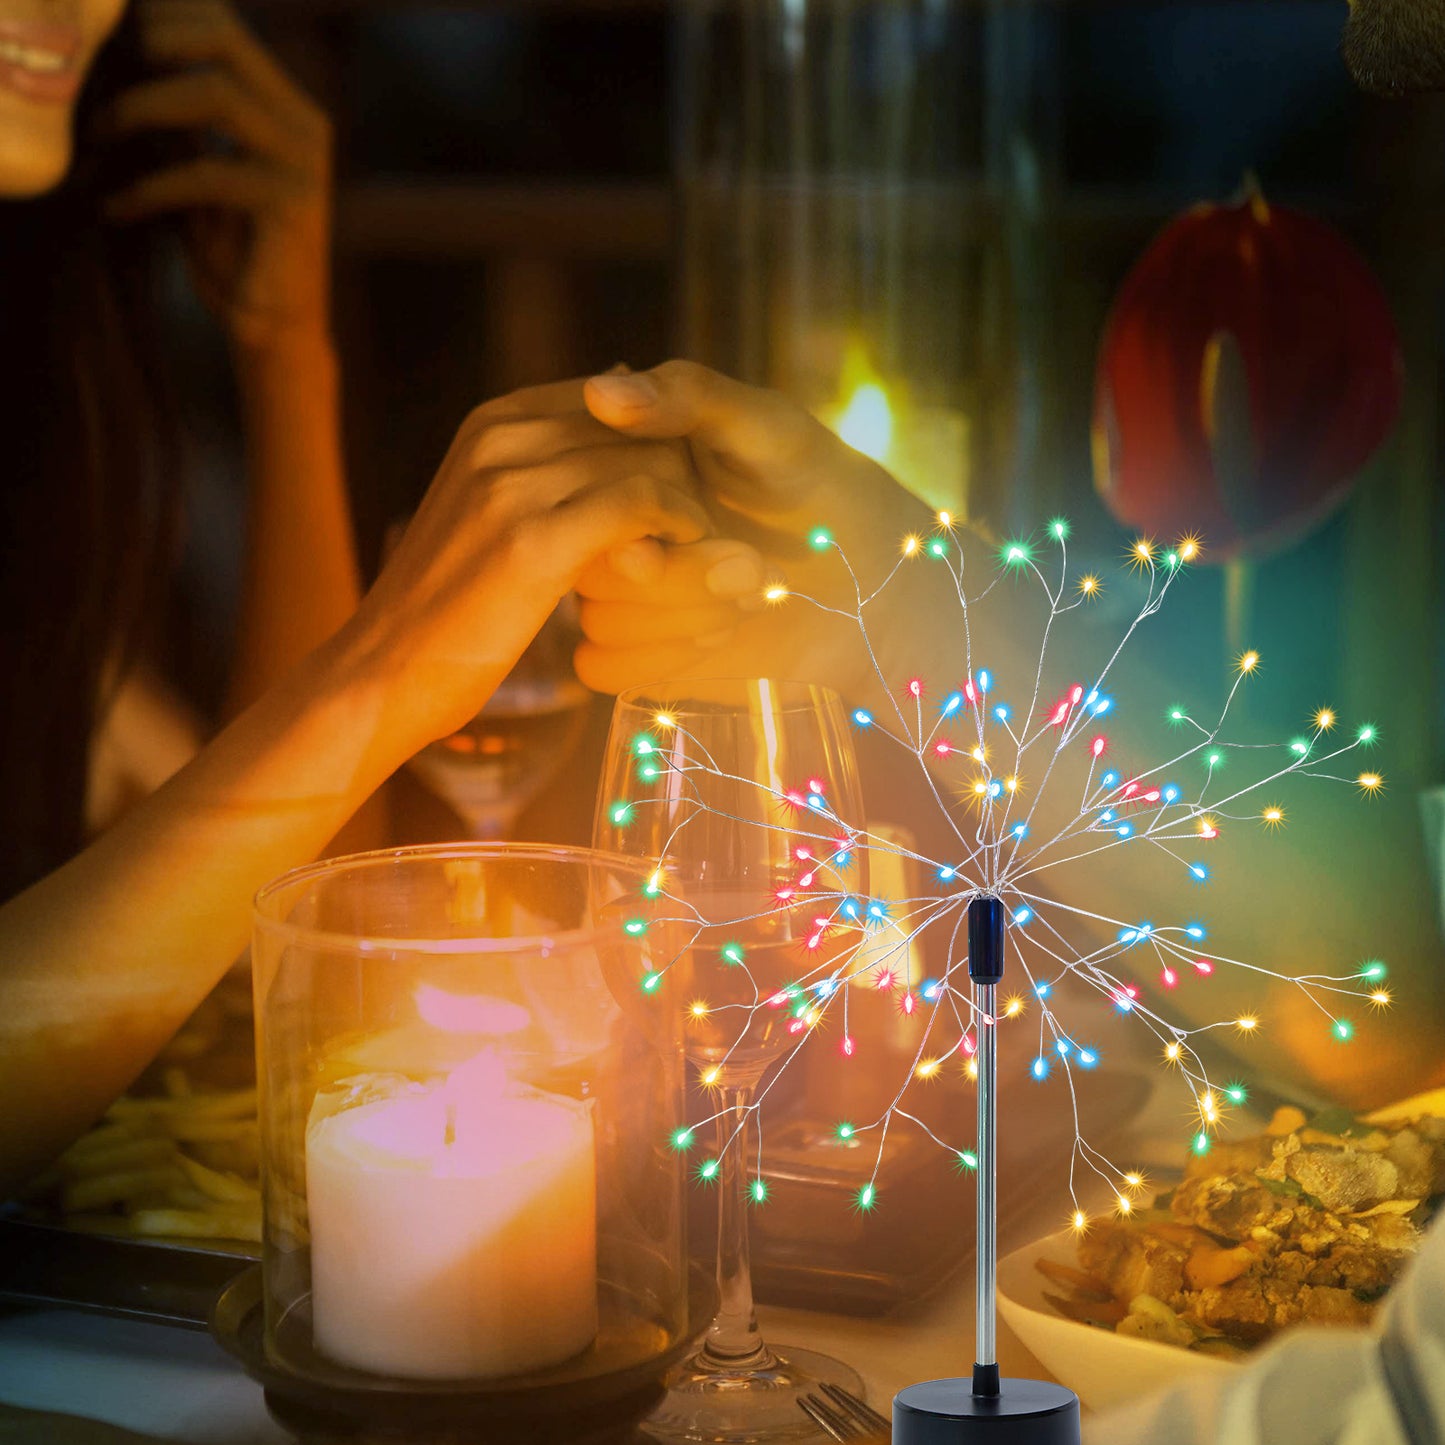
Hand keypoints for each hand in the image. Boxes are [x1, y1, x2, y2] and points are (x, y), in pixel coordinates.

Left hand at [104, 0, 331, 350]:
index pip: (227, 32)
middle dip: (158, 42)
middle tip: (106, 70)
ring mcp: (303, 164)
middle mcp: (305, 126)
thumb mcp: (202, 172)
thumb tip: (125, 65)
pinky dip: (151, 186)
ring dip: (143, 107)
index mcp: (288, 110)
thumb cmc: (234, 254)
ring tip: (101, 135)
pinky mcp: (291, 206)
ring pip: (216, 95)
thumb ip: (184, 125)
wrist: (275, 329)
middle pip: (227, 43)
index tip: (114, 41)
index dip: (168, 20)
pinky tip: (118, 207)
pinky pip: (208, 172)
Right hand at [334, 380, 710, 755]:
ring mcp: (512, 484)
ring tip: (705, 545)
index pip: (613, 398)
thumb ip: (542, 470)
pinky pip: (640, 503)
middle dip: (684, 470)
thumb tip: (607, 423)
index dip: (659, 443)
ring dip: (690, 502)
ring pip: (647, 458)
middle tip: (708, 523)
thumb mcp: (486, 517)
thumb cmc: (446, 609)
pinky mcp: (533, 540)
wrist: (382, 675)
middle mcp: (500, 437)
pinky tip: (685, 556)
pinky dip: (677, 526)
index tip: (685, 491)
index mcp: (491, 422)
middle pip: (637, 425)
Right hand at [574, 360, 931, 696]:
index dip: (634, 516)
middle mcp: (612, 527)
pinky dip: (662, 658)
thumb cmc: (819, 486)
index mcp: (624, 464)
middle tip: (752, 566)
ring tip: (751, 596)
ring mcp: (621, 592)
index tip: (700, 519)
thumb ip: (689, 397)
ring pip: (598, 622)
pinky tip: (721, 634)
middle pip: (588, 566)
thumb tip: (603, 389)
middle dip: (678, 577)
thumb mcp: (767, 426)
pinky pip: (602, 666)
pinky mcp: (637, 652)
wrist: (869, 577)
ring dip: (682, 617)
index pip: (578, 491)